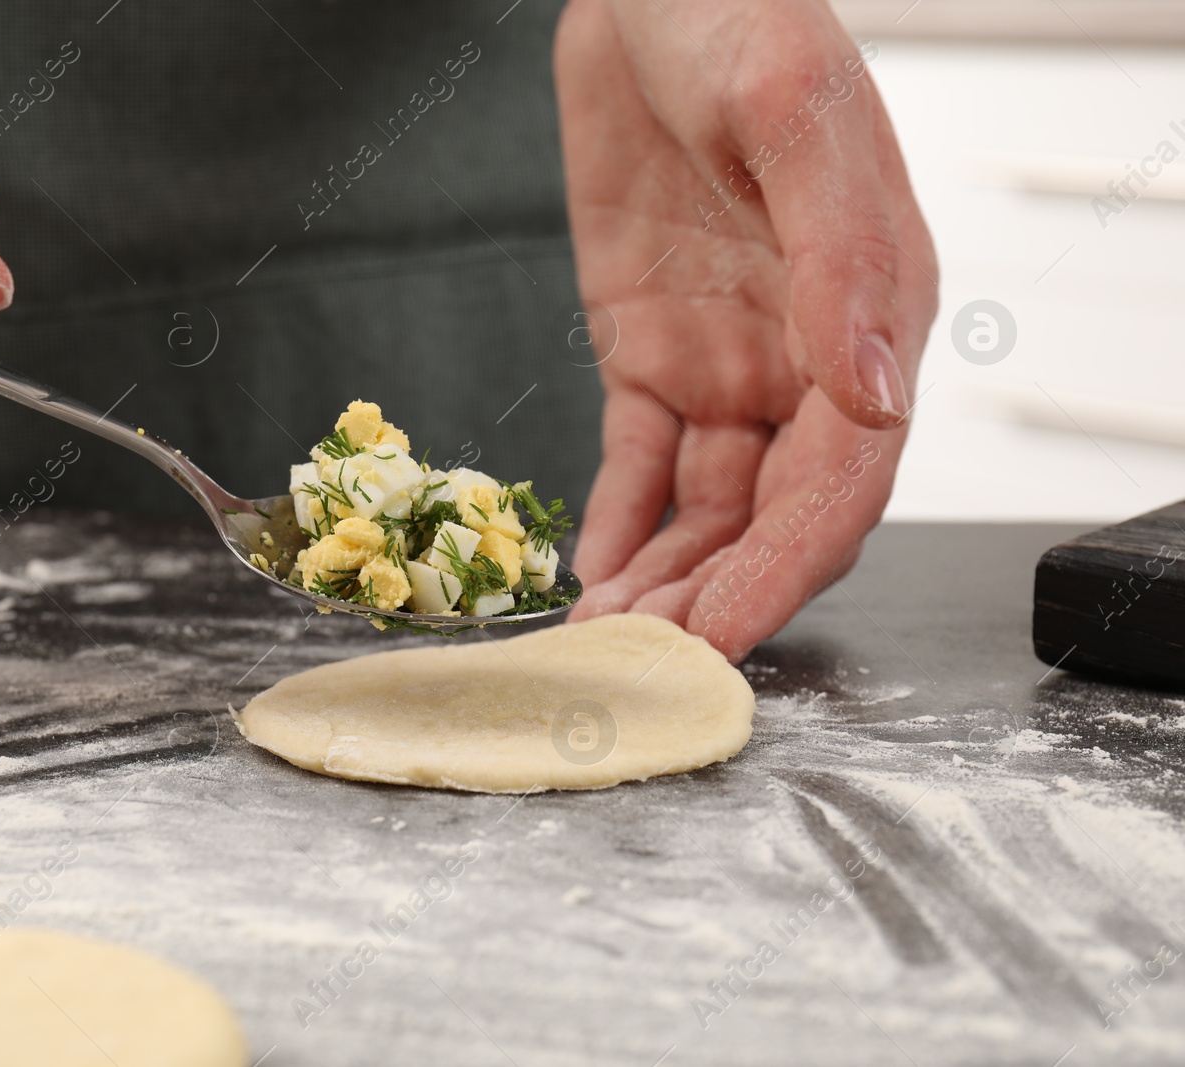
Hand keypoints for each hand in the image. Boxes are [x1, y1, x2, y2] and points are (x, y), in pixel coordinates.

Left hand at [556, 0, 937, 660]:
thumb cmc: (742, 23)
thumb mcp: (793, 118)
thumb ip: (840, 260)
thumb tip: (874, 401)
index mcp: (867, 315)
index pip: (840, 482)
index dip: (785, 571)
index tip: (723, 639)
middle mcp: (804, 359)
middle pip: (772, 516)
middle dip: (717, 597)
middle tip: (645, 663)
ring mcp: (726, 362)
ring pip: (704, 507)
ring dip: (663, 578)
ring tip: (603, 637)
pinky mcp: (651, 352)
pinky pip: (639, 461)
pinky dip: (619, 522)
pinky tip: (593, 573)